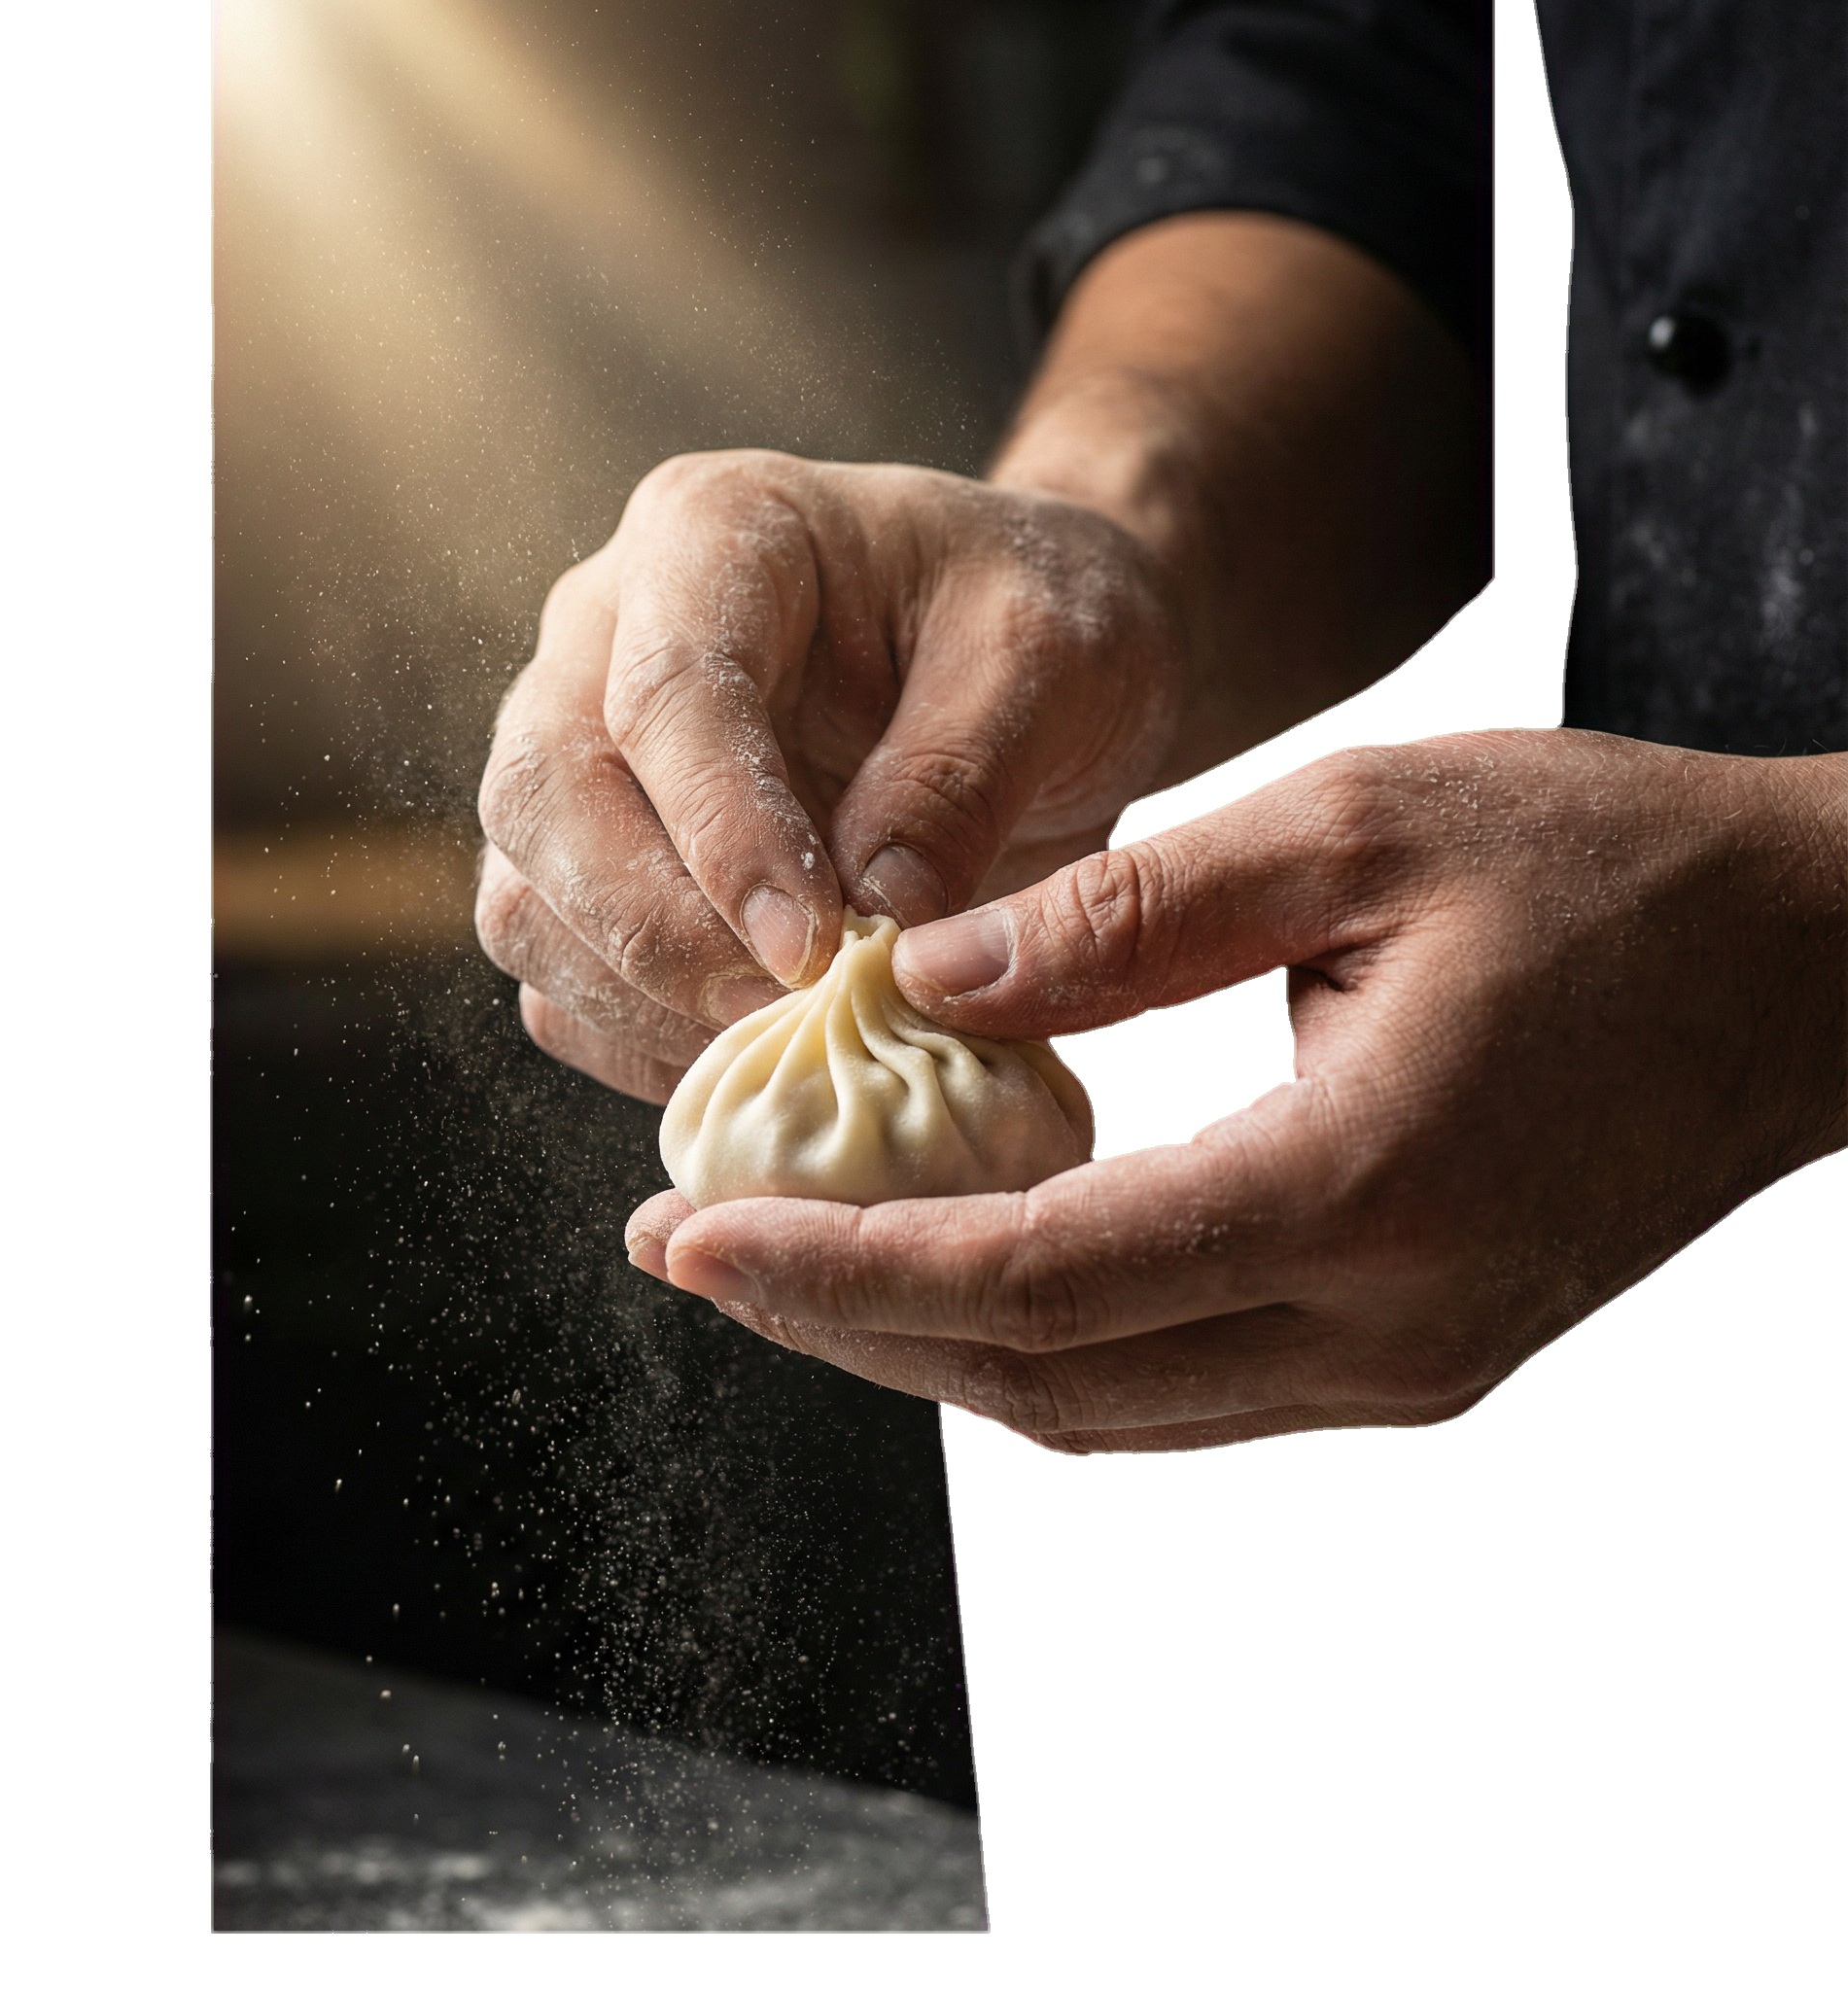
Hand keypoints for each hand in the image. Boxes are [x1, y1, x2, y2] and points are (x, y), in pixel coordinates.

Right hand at [475, 451, 1190, 1101]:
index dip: (725, 838)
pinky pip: (560, 983)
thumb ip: (959, 777)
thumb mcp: (1049, 661)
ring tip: (794, 1045)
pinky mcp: (589, 871)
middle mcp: (603, 637)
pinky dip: (639, 1046)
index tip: (816, 952)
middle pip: (545, 799)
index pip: (663, 696)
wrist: (1032, 660)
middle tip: (799, 1011)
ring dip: (642, 1004)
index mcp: (710, 534)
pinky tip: (763, 1061)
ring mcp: (579, 758)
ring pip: (525, 902)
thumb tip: (876, 924)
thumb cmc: (1040, 626)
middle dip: (660, 933)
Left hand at [626, 731, 1847, 1453]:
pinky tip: (957, 1257)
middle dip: (848, 1324)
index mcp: (1359, 1189)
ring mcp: (1401, 1362)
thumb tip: (929, 973)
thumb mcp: (1361, 825)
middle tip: (691, 1252)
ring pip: (1103, 1403)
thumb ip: (1132, 908)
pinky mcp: (1410, 1350)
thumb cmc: (1603, 866)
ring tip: (788, 1261)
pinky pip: (1176, 1379)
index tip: (687, 1239)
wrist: (1807, 967)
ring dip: (932, 1341)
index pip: (1040, 1276)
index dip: (844, 1270)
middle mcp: (1377, 1325)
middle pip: (1046, 1375)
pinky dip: (1041, 1333)